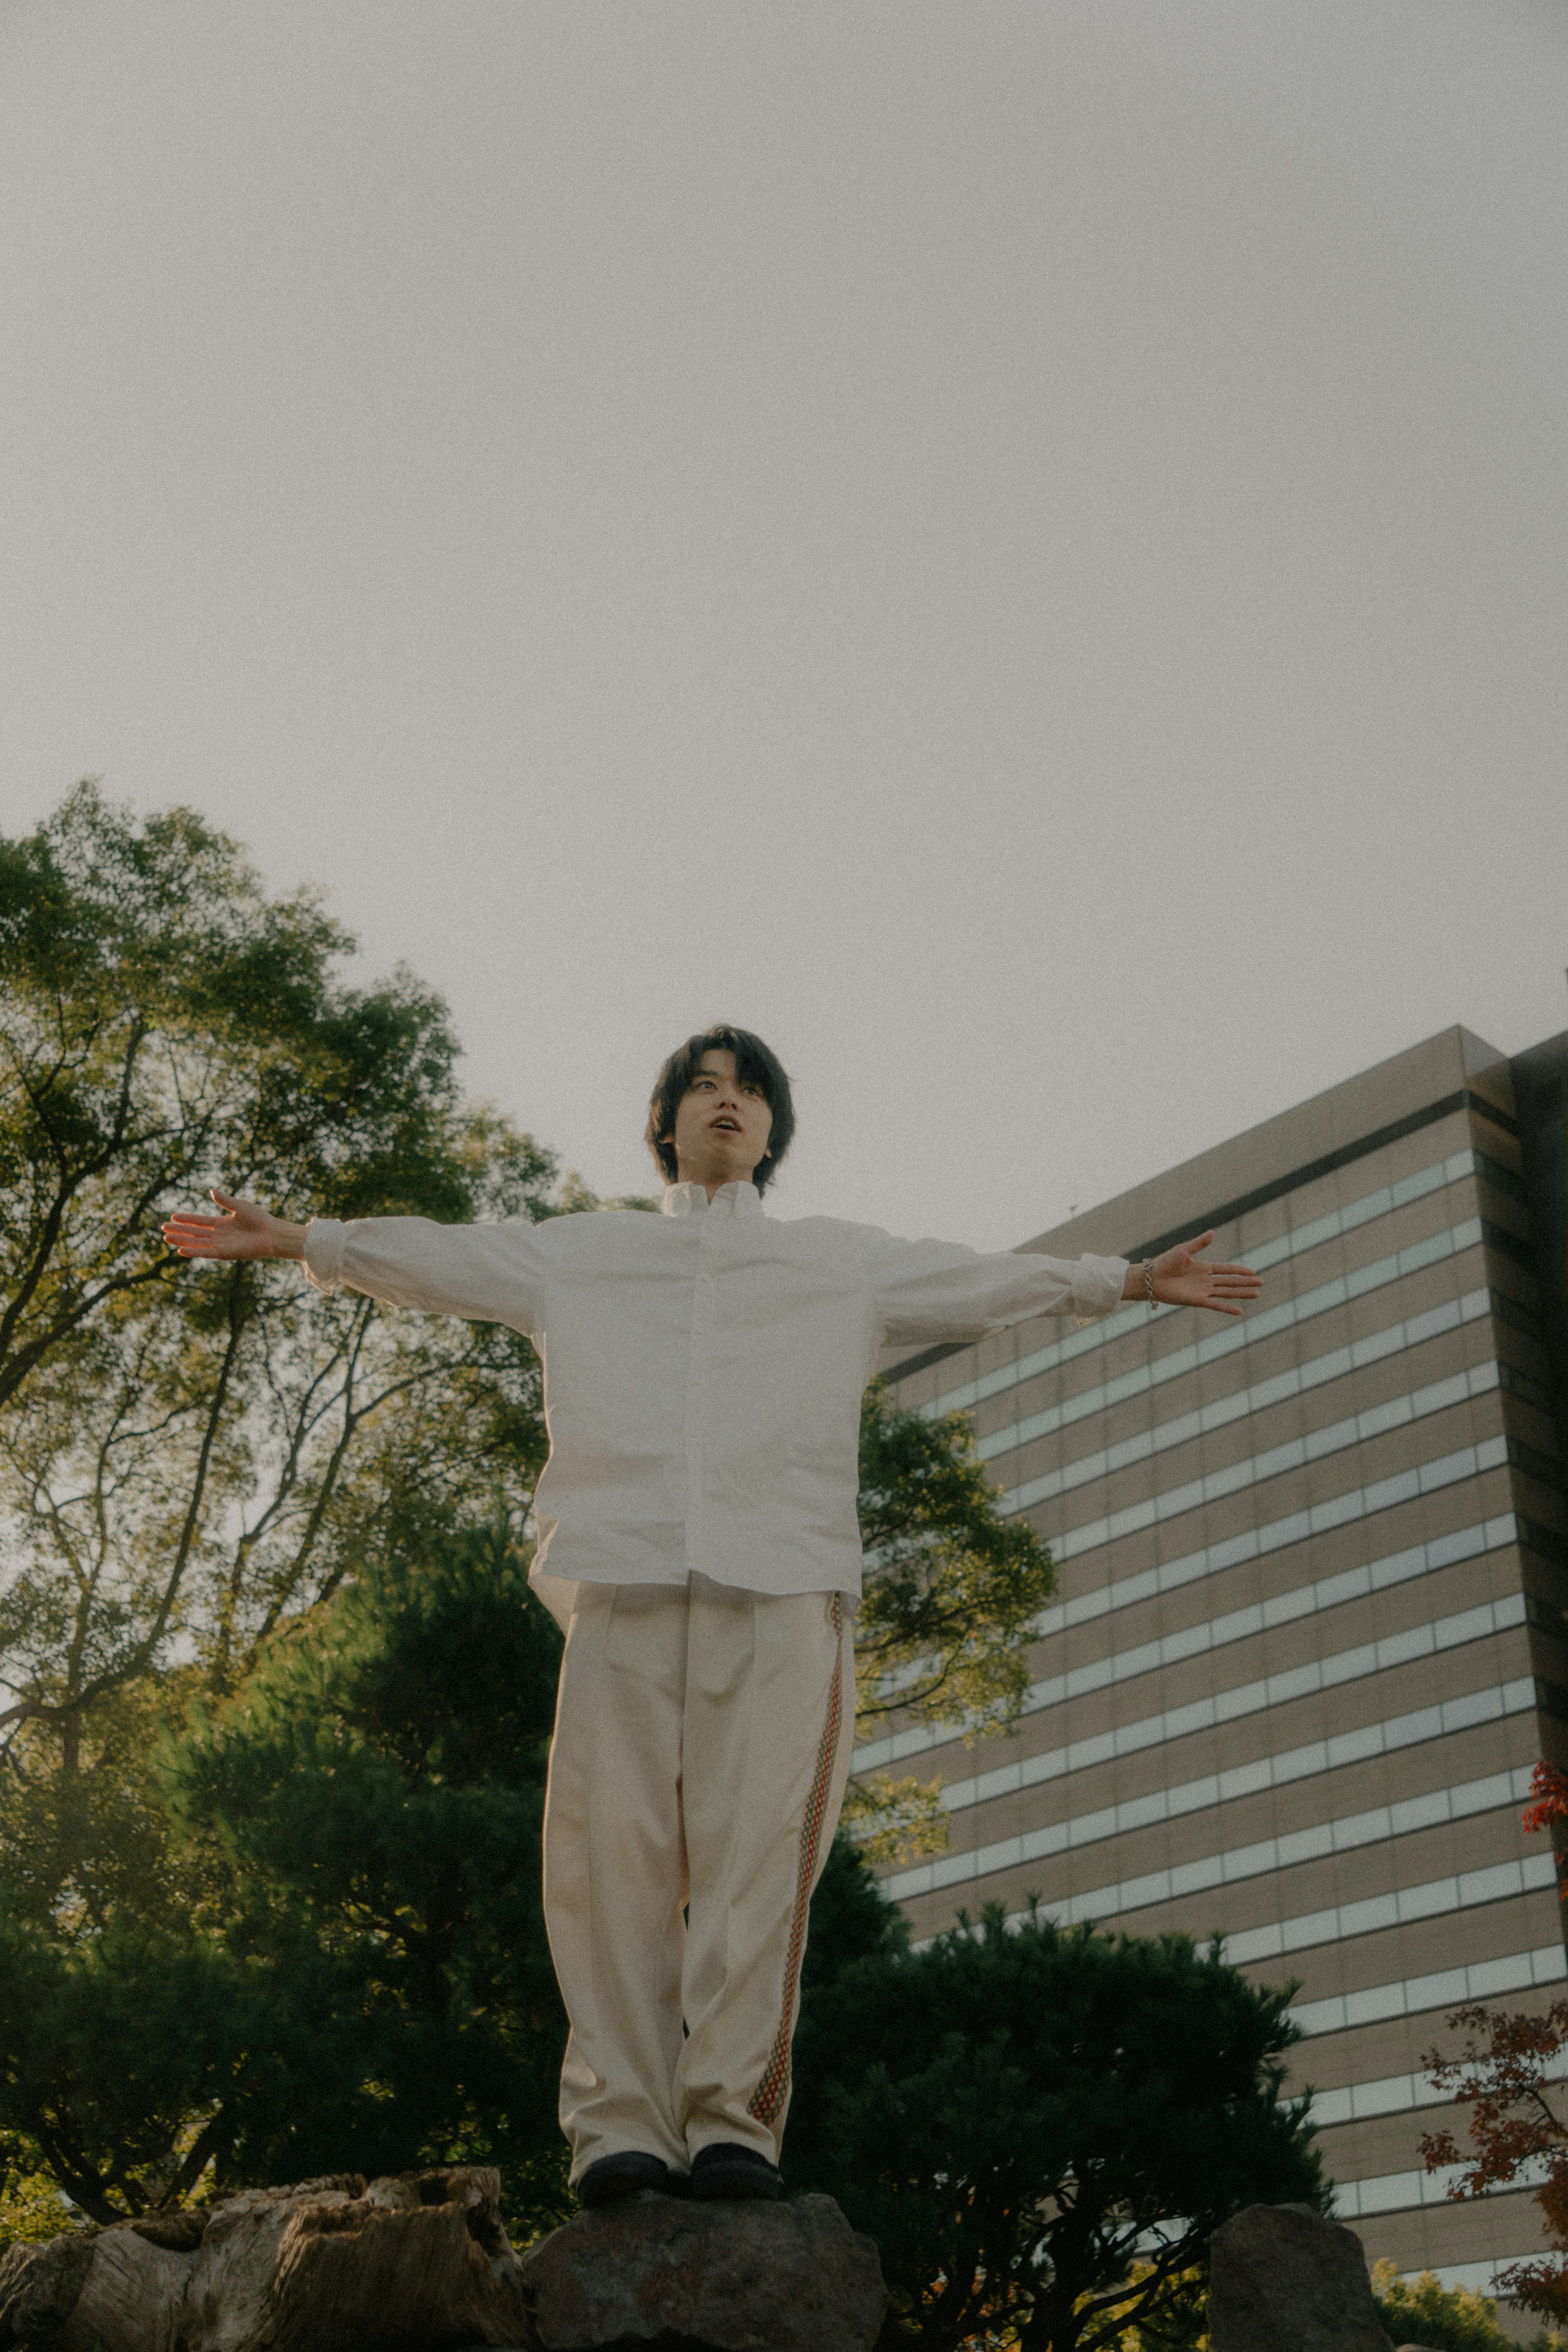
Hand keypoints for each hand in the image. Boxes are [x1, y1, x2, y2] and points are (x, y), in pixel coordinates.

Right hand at [161, 1189, 306, 1262]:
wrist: (272, 1233)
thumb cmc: (259, 1219)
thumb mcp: (239, 1206)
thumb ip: (225, 1200)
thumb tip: (211, 1190)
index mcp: (222, 1224)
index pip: (200, 1221)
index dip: (186, 1219)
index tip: (172, 1217)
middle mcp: (219, 1235)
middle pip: (194, 1233)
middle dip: (179, 1231)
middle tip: (163, 1229)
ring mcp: (221, 1245)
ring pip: (197, 1243)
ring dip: (182, 1241)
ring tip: (166, 1238)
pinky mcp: (225, 1253)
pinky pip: (206, 1252)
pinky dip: (194, 1251)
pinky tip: (181, 1249)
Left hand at [1125, 1232, 1262, 1317]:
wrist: (1151, 1278)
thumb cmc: (1165, 1262)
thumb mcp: (1183, 1250)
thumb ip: (1199, 1243)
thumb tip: (1213, 1232)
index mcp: (1204, 1267)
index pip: (1226, 1269)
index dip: (1239, 1270)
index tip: (1253, 1271)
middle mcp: (1205, 1280)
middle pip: (1230, 1281)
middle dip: (1246, 1282)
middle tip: (1262, 1282)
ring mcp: (1203, 1291)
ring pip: (1227, 1292)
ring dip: (1241, 1293)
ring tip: (1257, 1294)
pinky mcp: (1197, 1301)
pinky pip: (1215, 1305)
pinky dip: (1227, 1308)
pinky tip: (1240, 1311)